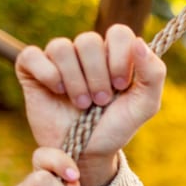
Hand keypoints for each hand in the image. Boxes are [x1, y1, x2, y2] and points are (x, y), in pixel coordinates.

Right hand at [14, 24, 165, 185]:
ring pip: (62, 47)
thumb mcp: (144, 105)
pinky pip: (33, 55)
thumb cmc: (116, 127)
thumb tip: (139, 42)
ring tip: (82, 103)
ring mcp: (57, 59)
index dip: (120, 57)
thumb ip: (153, 74)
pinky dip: (47, 74)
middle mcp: (85, 52)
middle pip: (89, 41)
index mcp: (113, 54)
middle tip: (101, 101)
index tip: (122, 86)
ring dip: (75, 80)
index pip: (118, 32)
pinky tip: (57, 91)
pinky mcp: (32, 69)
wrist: (88, 153)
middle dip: (98, 76)